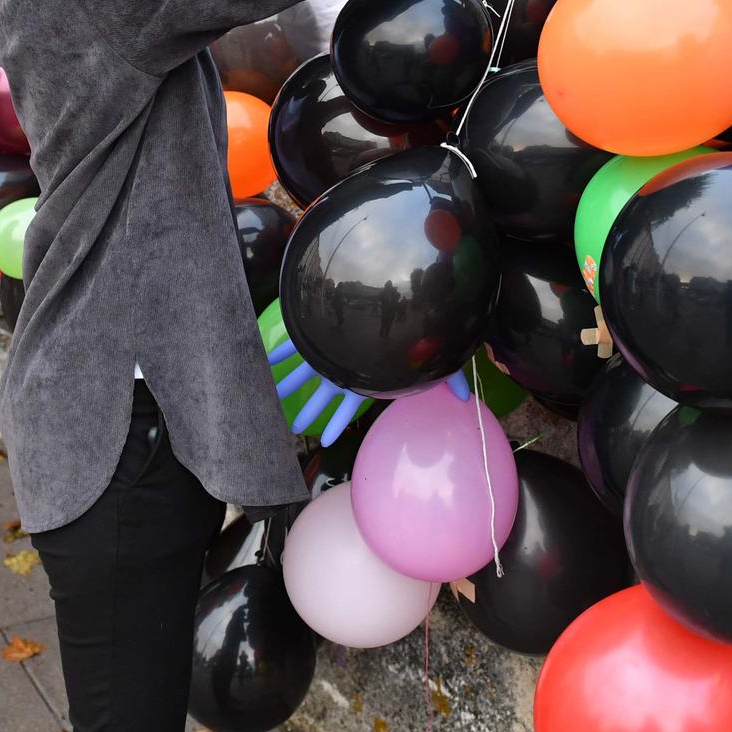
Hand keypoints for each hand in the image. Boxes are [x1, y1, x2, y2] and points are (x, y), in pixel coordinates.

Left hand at [265, 344, 476, 444]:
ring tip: (266, 396)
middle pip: (322, 393)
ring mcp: (328, 347)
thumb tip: (467, 400)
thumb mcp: (433, 356)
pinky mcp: (318, 330)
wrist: (394, 290)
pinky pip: (294, 341)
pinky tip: (264, 356)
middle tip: (292, 426)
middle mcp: (344, 363)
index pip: (350, 405)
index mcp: (364, 372)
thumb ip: (446, 379)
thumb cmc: (413, 323)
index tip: (325, 442)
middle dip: (308, 410)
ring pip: (303, 371)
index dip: (337, 423)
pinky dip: (279, 349)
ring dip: (286, 383)